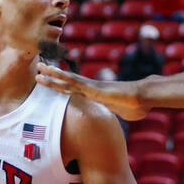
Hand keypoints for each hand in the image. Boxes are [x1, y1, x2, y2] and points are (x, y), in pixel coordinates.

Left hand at [35, 62, 149, 119]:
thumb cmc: (137, 106)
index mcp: (96, 94)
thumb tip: (124, 115)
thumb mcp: (123, 113)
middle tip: (39, 69)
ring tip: (40, 67)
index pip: (74, 89)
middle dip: (52, 77)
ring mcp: (92, 87)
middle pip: (67, 82)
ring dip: (53, 74)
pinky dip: (63, 76)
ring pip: (68, 79)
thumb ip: (118, 112)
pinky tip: (53, 72)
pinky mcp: (93, 87)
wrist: (144, 98)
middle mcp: (91, 88)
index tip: (50, 82)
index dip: (61, 85)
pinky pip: (75, 81)